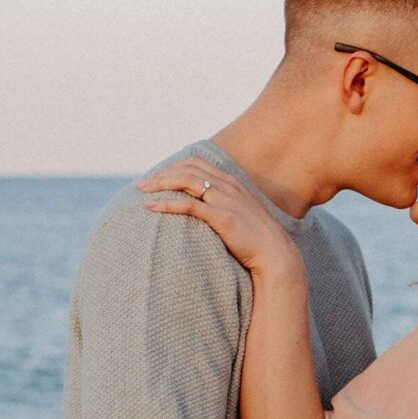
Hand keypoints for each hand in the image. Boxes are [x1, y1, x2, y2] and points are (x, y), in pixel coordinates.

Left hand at [141, 164, 300, 278]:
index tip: (156, 177)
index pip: (195, 163)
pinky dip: (166, 203)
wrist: (275, 255)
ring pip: (185, 181)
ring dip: (160, 184)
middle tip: (141, 184)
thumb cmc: (256, 240)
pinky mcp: (221, 216)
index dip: (172, 167)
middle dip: (161, 174)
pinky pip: (188, 204)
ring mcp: (225, 199)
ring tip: (141, 192)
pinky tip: (151, 207)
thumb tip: (203, 210)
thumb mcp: (240, 215)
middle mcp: (227, 185)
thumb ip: (223, 206)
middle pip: (186, 169)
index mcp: (231, 182)